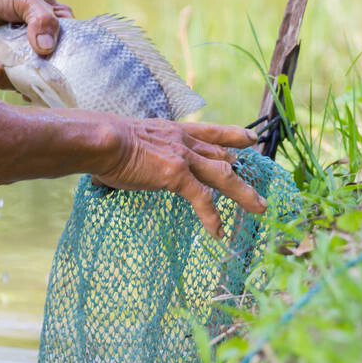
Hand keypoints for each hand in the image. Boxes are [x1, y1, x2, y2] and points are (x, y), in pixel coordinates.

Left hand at [0, 0, 72, 90]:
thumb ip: (42, 19)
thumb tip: (46, 48)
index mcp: (56, 28)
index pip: (71, 51)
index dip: (67, 65)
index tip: (56, 72)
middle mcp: (41, 45)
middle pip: (47, 73)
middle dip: (34, 80)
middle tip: (23, 80)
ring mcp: (20, 55)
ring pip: (21, 80)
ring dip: (6, 77)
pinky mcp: (0, 60)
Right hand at [94, 118, 267, 236]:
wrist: (102, 140)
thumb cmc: (106, 142)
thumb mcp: (133, 139)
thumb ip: (144, 150)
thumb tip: (130, 162)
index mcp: (175, 131)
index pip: (211, 132)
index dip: (233, 136)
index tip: (250, 139)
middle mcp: (184, 141)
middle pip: (223, 157)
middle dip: (243, 174)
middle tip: (259, 190)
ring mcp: (183, 157)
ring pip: (224, 176)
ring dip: (244, 193)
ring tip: (259, 208)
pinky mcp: (176, 174)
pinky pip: (202, 198)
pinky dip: (212, 216)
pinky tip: (217, 231)